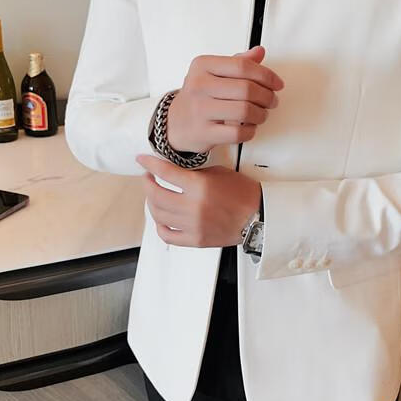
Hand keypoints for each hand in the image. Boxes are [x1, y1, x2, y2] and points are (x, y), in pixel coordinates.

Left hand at [136, 153, 261, 247]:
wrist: (258, 216)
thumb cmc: (242, 194)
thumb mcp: (218, 173)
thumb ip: (194, 174)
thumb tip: (173, 172)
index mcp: (200, 187)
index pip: (166, 172)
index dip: (150, 164)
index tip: (142, 161)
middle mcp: (194, 207)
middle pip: (156, 195)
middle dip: (147, 184)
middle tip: (148, 178)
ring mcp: (193, 226)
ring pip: (158, 215)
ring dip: (152, 204)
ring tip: (155, 197)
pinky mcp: (195, 240)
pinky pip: (168, 236)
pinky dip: (160, 227)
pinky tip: (162, 219)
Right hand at [166, 45, 283, 152]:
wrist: (175, 123)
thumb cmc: (198, 96)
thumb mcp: (213, 73)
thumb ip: (237, 62)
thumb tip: (259, 52)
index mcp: (203, 66)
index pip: (243, 66)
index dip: (266, 75)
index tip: (277, 84)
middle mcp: (199, 85)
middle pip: (247, 89)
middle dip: (267, 96)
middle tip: (271, 101)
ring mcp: (200, 110)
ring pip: (245, 111)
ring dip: (261, 114)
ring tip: (261, 114)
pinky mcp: (204, 132)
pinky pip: (238, 133)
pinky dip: (250, 131)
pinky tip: (249, 127)